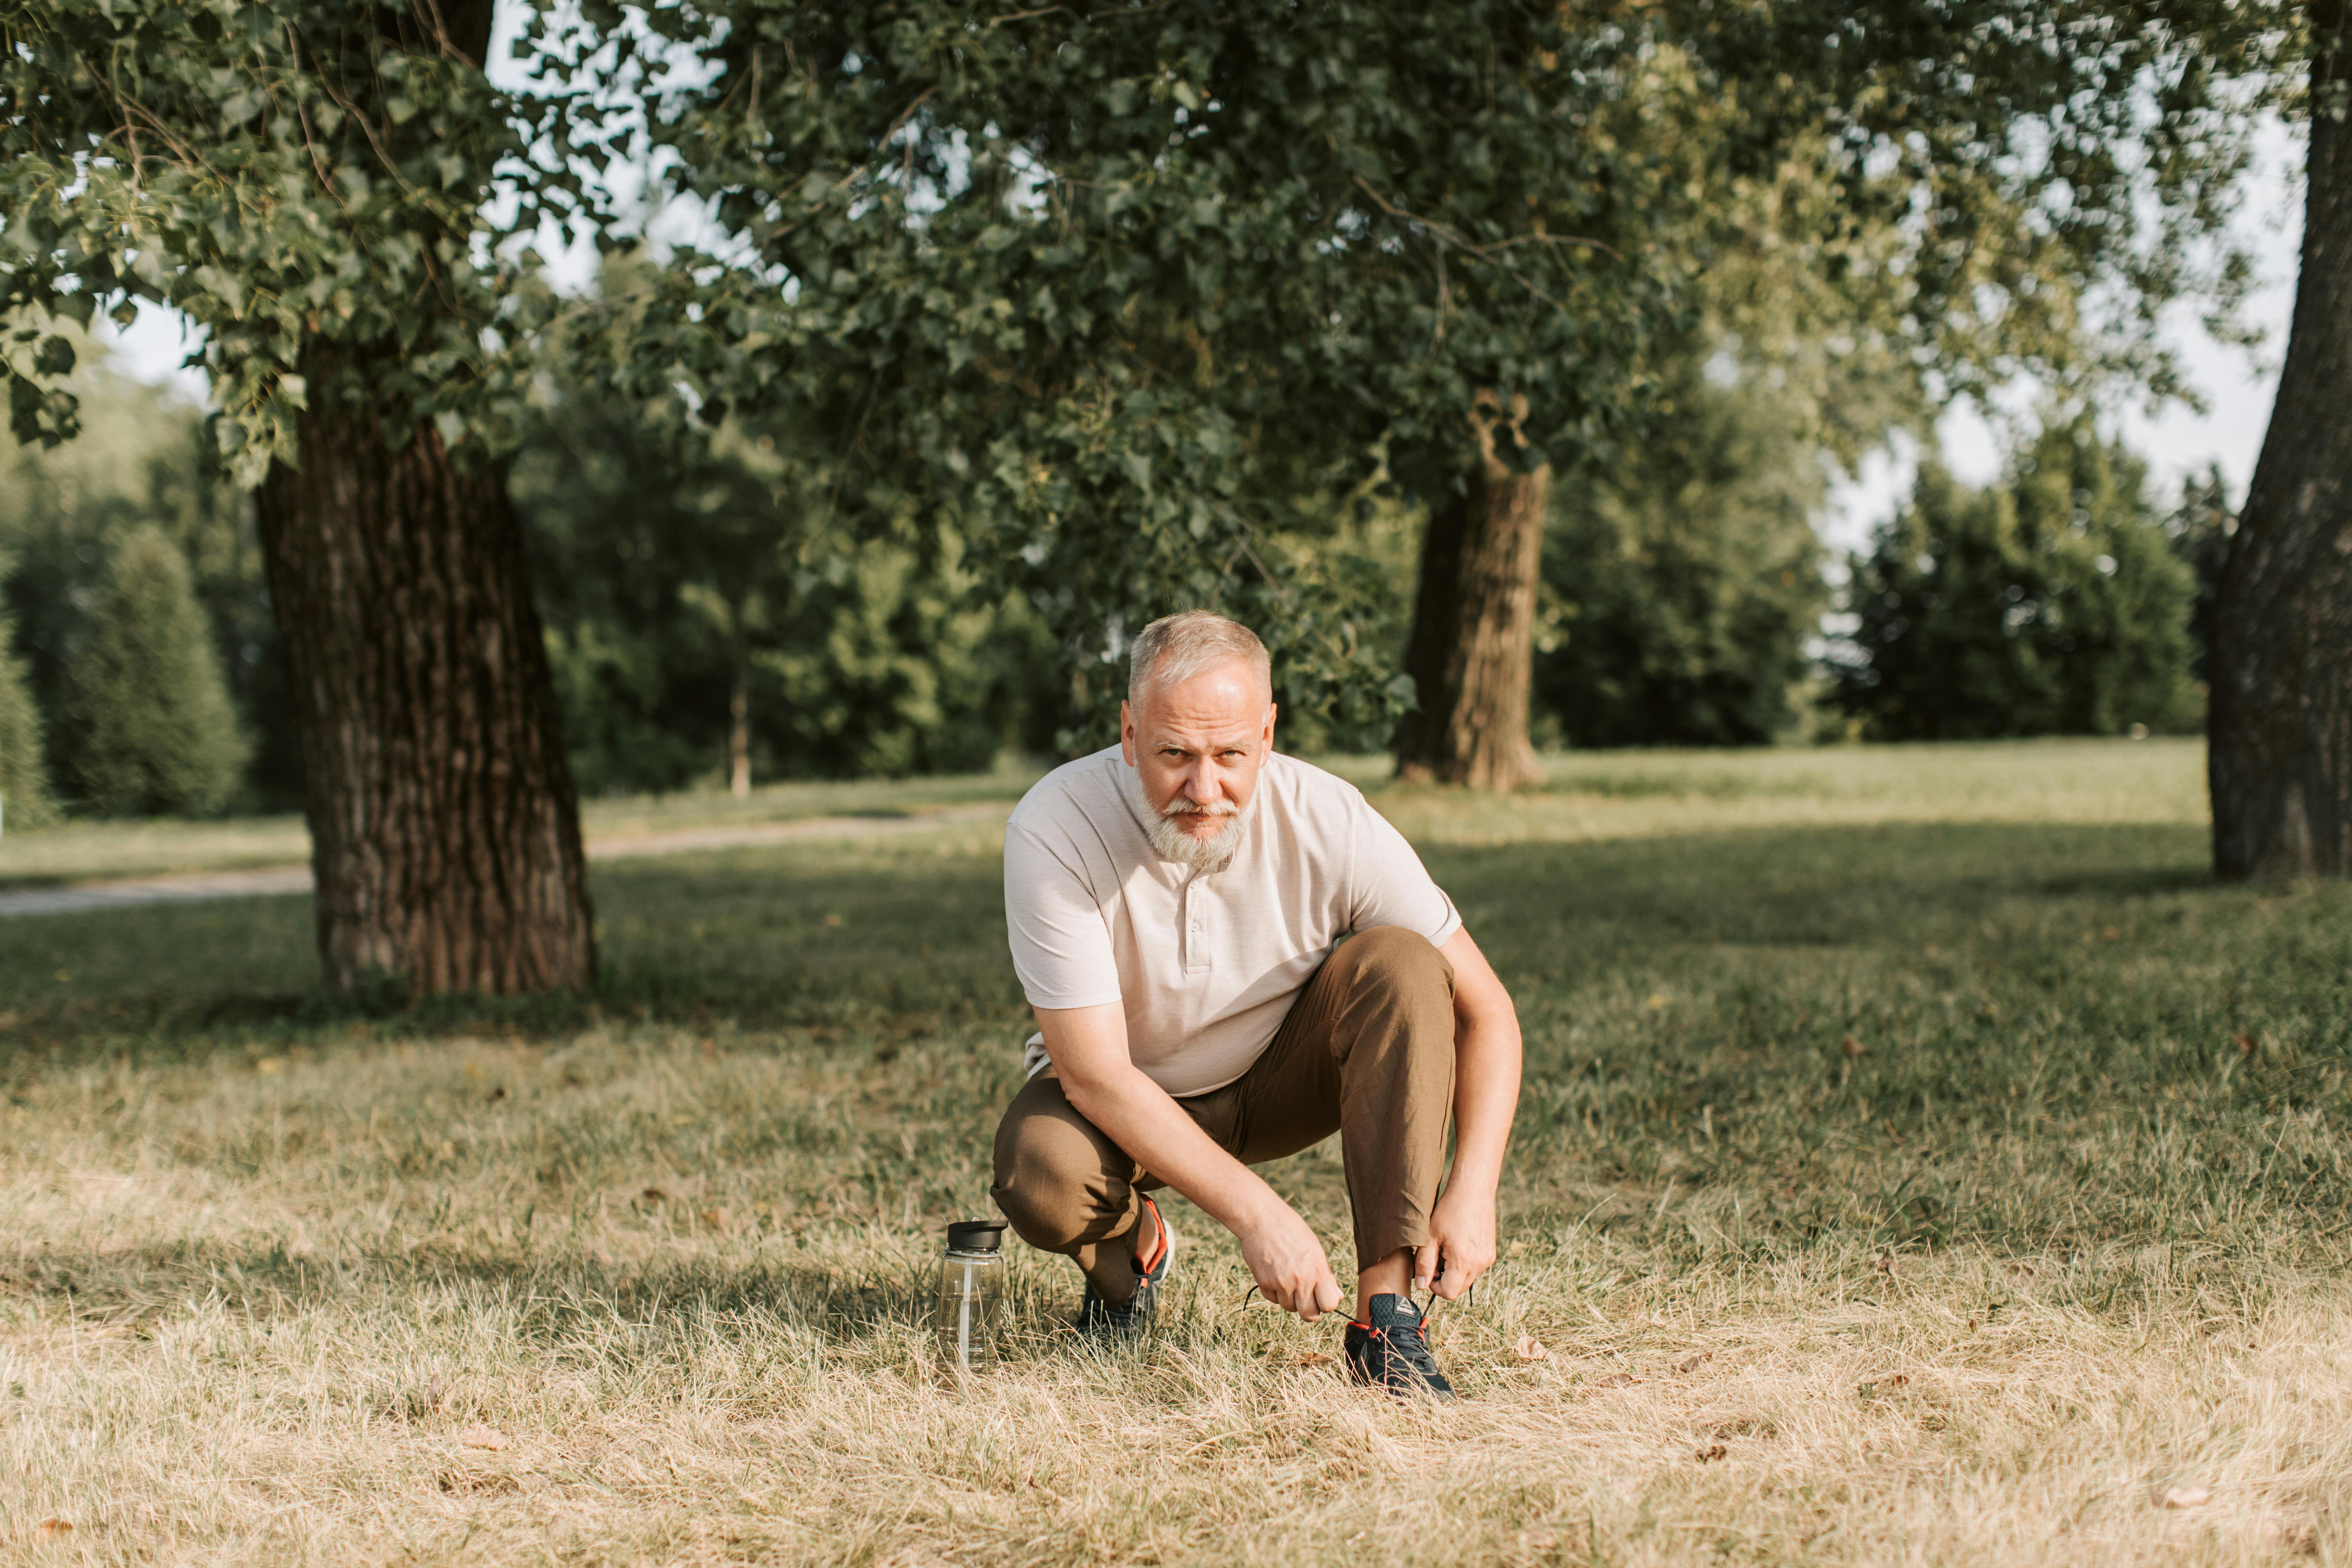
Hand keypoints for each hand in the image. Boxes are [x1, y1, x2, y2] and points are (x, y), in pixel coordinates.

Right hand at [1239, 1200, 1344, 1321]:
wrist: (1262, 1219)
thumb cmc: (1291, 1230)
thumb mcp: (1315, 1249)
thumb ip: (1326, 1275)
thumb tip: (1337, 1297)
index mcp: (1317, 1269)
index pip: (1329, 1305)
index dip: (1326, 1303)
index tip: (1321, 1296)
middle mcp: (1301, 1279)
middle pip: (1309, 1315)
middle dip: (1309, 1309)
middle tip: (1306, 1296)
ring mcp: (1281, 1283)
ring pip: (1290, 1307)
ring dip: (1291, 1298)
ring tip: (1288, 1276)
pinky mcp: (1264, 1283)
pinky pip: (1273, 1299)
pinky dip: (1275, 1292)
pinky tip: (1275, 1273)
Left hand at [1414, 1183, 1497, 1300]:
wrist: (1473, 1191)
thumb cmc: (1449, 1210)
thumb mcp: (1430, 1236)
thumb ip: (1424, 1263)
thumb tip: (1421, 1286)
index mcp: (1464, 1261)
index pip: (1448, 1292)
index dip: (1434, 1286)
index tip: (1429, 1269)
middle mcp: (1479, 1263)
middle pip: (1458, 1288)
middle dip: (1444, 1279)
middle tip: (1436, 1256)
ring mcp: (1488, 1259)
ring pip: (1467, 1278)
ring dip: (1454, 1271)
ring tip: (1447, 1247)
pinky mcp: (1491, 1253)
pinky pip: (1475, 1268)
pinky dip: (1465, 1263)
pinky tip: (1458, 1244)